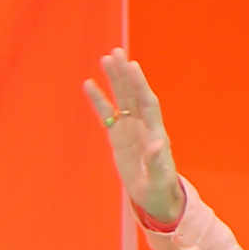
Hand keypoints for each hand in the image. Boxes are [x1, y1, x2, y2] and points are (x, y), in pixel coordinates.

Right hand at [81, 50, 184, 227]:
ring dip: (115, 79)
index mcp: (155, 132)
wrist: (153, 196)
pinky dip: (99, 100)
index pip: (147, 103)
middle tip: (117, 52)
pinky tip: (89, 84)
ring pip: (121, 99)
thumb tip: (156, 145)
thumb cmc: (159, 189)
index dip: (139, 85)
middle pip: (133, 94)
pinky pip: (107, 114)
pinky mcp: (118, 135)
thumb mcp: (159, 179)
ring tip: (106, 58)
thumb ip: (157, 162)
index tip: (132, 66)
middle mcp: (143, 125)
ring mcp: (130, 128)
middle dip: (125, 74)